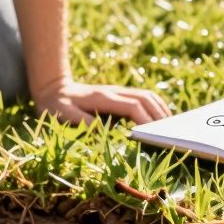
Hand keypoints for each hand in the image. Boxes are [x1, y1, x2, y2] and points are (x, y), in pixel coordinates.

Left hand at [33, 77, 170, 124]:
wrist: (53, 89)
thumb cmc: (56, 106)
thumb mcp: (63, 115)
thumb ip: (82, 122)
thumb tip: (104, 131)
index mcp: (103, 97)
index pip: (132, 105)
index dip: (145, 119)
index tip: (154, 135)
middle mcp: (114, 91)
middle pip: (145, 98)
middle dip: (159, 115)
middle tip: (170, 134)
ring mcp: (118, 91)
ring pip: (147, 96)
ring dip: (161, 110)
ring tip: (170, 128)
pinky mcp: (119, 95)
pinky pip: (144, 98)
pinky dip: (156, 107)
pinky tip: (160, 120)